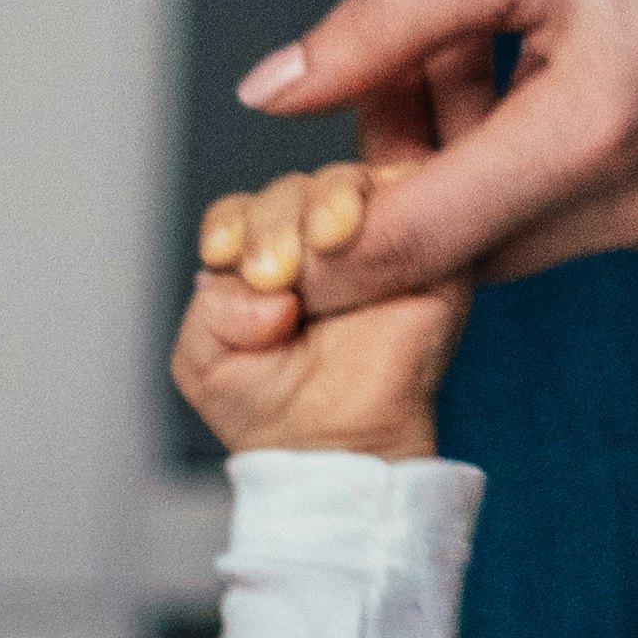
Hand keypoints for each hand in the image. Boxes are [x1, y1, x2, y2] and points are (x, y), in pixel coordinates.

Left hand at [173, 134, 463, 465]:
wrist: (340, 453)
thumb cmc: (273, 415)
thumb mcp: (205, 364)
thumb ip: (210, 311)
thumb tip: (266, 288)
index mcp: (264, 261)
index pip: (243, 212)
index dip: (233, 225)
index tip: (224, 256)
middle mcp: (319, 245)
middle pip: (293, 189)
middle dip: (273, 221)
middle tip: (275, 274)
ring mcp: (376, 242)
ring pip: (347, 184)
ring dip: (323, 207)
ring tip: (317, 258)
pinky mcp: (431, 251)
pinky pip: (411, 193)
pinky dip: (382, 205)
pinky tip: (355, 241)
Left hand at [243, 0, 637, 304]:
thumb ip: (380, 29)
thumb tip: (270, 93)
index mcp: (597, 134)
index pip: (415, 245)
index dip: (326, 248)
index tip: (274, 224)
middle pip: (465, 249)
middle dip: (409, 180)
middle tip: (400, 74)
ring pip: (523, 237)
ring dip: (479, 168)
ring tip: (494, 47)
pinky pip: (588, 220)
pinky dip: (546, 167)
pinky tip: (568, 72)